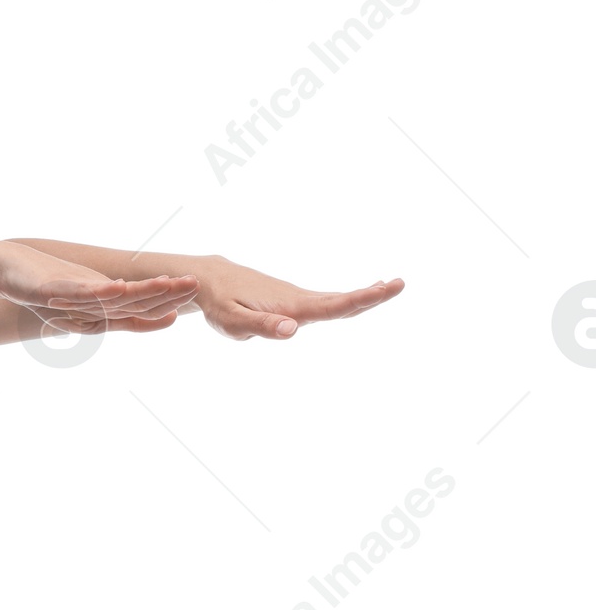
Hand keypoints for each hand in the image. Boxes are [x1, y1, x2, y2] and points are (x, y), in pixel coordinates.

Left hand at [0, 241, 200, 333]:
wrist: (6, 275)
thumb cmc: (39, 283)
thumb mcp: (75, 288)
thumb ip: (98, 293)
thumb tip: (121, 288)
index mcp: (99, 309)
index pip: (138, 310)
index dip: (163, 305)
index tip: (191, 295)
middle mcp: (90, 310)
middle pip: (136, 305)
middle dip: (167, 296)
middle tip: (196, 285)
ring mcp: (74, 303)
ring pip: (116, 301)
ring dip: (145, 293)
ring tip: (171, 282)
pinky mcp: (56, 294)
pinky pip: (83, 295)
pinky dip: (102, 293)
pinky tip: (120, 287)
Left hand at [180, 254, 403, 339]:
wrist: (208, 279)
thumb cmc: (218, 303)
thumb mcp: (232, 321)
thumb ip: (262, 325)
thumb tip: (293, 330)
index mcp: (288, 307)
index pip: (331, 306)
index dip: (360, 299)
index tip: (386, 287)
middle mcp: (297, 300)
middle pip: (340, 300)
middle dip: (371, 295)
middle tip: (401, 284)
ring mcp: (296, 299)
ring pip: (335, 300)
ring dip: (363, 296)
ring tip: (390, 286)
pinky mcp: (291, 300)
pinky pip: (324, 300)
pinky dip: (346, 299)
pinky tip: (359, 296)